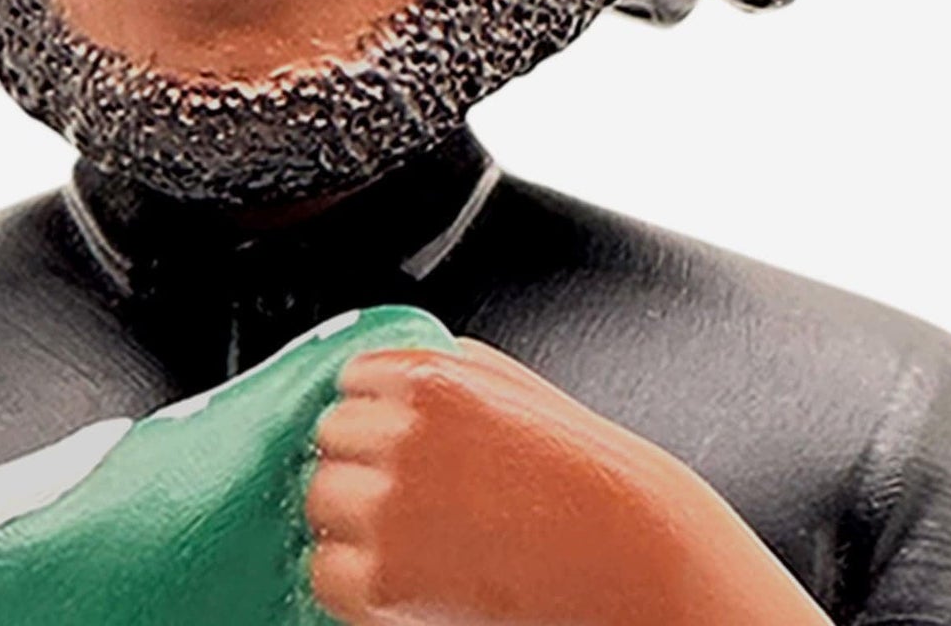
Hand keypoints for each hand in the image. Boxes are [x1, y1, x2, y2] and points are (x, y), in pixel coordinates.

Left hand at [307, 339, 830, 625]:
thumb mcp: (514, 385)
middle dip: (359, 464)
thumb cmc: (587, 473)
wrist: (629, 556)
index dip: (370, 413)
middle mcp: (400, 435)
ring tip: (406, 539)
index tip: (389, 436)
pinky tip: (401, 578)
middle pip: (329, 441)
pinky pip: (329, 574)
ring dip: (351, 521)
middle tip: (404, 495)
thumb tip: (389, 370)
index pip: (347, 381)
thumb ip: (444, 368)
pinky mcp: (389, 578)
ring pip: (321, 504)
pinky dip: (354, 582)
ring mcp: (390, 507)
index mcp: (428, 380)